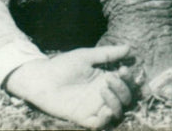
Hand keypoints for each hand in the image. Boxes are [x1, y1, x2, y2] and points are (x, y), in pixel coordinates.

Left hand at [5, 44, 134, 128]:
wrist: (42, 79)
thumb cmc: (62, 65)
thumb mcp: (86, 56)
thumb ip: (107, 54)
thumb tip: (129, 48)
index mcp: (105, 80)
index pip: (126, 83)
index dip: (130, 78)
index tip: (125, 68)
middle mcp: (103, 95)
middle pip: (126, 98)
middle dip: (125, 87)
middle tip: (116, 75)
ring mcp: (95, 107)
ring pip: (118, 111)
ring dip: (118, 99)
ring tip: (105, 85)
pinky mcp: (85, 118)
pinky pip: (102, 123)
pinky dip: (107, 116)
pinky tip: (105, 104)